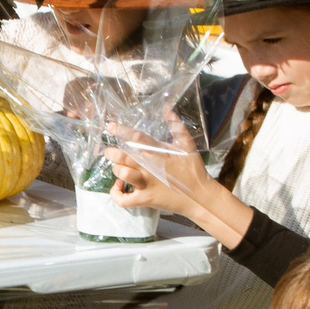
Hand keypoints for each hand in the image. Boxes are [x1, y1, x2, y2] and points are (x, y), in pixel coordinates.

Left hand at [107, 119, 254, 248]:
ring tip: (118, 167)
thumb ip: (176, 126)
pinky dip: (116, 194)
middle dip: (111, 152)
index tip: (110, 126)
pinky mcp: (145, 199)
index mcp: (158, 153)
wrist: (200, 196)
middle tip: (110, 151)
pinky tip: (119, 186)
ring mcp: (146, 184)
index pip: (136, 138)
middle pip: (122, 156)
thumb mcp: (187, 144)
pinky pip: (124, 200)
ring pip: (122, 174)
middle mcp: (149, 168)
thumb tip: (167, 108)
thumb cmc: (193, 169)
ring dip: (116, 169)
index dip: (121, 130)